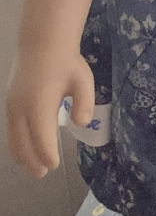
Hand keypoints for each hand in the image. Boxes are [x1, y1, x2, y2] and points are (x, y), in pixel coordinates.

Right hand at [7, 49, 93, 177]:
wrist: (42, 42)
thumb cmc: (66, 62)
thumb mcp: (83, 81)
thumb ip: (84, 104)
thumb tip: (81, 123)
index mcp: (39, 106)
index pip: (41, 139)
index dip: (47, 154)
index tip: (54, 164)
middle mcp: (20, 109)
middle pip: (23, 144)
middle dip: (32, 160)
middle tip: (43, 173)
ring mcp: (12, 106)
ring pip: (13, 139)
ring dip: (22, 155)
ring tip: (33, 167)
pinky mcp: (9, 103)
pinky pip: (10, 130)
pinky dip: (16, 143)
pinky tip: (24, 148)